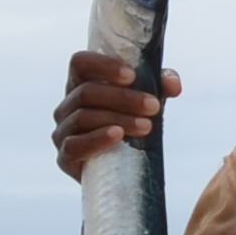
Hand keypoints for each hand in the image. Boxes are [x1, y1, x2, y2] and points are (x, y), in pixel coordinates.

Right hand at [52, 50, 178, 177]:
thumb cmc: (130, 125)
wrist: (118, 171)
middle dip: (123, 98)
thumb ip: (159, 87)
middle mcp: (66, 105)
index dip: (103, 66)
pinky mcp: (64, 158)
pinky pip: (75, 145)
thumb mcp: (146, 102)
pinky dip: (97, 139)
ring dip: (118, 119)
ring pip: (83, 117)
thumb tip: (173, 84)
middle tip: (153, 106)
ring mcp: (62, 132)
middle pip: (86, 92)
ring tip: (146, 126)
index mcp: (80, 84)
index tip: (131, 76)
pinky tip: (117, 135)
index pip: (80, 63)